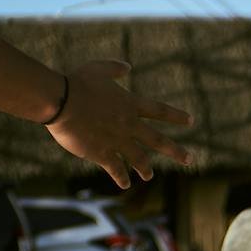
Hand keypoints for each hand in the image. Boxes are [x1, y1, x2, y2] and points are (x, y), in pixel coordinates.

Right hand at [47, 60, 192, 187]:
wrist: (60, 101)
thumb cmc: (76, 82)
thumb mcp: (97, 69)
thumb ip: (114, 68)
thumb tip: (127, 66)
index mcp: (130, 105)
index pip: (160, 111)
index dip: (176, 116)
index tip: (190, 121)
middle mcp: (129, 125)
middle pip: (159, 141)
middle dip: (176, 152)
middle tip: (189, 160)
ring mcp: (118, 141)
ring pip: (140, 159)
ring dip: (145, 169)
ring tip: (149, 176)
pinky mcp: (103, 154)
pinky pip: (116, 169)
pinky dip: (121, 178)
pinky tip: (125, 184)